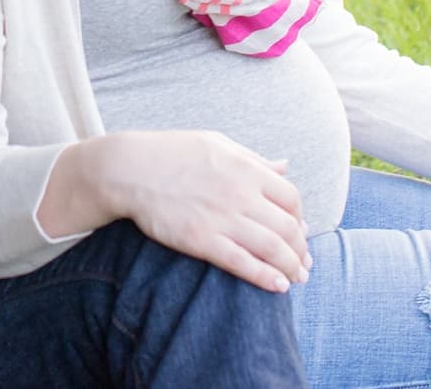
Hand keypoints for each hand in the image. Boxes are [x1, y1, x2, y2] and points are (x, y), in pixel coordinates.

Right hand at [80, 130, 311, 293]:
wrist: (128, 168)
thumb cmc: (171, 153)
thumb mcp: (217, 144)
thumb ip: (254, 158)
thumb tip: (286, 167)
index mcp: (246, 167)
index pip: (292, 198)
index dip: (300, 218)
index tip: (298, 230)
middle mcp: (240, 193)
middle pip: (288, 227)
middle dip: (301, 249)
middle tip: (303, 263)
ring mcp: (222, 217)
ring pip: (272, 248)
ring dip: (291, 267)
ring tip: (296, 278)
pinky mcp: (201, 240)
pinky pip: (243, 263)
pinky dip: (266, 277)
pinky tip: (278, 286)